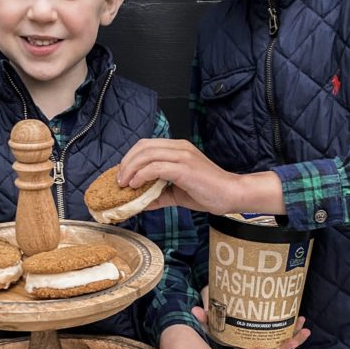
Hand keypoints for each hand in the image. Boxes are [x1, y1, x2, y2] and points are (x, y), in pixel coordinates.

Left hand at [118, 139, 242, 214]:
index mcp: (178, 149)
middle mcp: (179, 147)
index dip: (131, 158)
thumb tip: (140, 203)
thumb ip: (159, 195)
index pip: (147, 145)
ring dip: (131, 169)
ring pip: (147, 154)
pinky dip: (142, 175)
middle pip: (143, 146)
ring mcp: (182, 156)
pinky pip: (156, 167)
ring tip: (124, 184)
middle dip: (126, 163)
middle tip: (119, 180)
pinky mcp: (184, 168)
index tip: (123, 174)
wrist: (230, 194)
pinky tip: (136, 185)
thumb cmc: (208, 192)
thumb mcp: (178, 193)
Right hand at [194, 288, 308, 348]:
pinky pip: (285, 334)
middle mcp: (252, 343)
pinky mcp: (271, 331)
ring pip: (280, 345)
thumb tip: (196, 310)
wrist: (223, 307)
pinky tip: (301, 320)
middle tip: (294, 339)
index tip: (263, 348)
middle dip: (284, 348)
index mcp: (238, 343)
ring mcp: (263, 338)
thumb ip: (205, 315)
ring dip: (294, 339)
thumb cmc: (218, 313)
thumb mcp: (210, 314)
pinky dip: (294, 329)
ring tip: (304, 328)